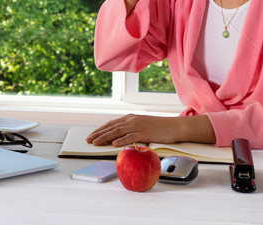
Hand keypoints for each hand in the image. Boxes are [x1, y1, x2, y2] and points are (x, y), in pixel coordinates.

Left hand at [86, 114, 215, 146]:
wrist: (174, 126)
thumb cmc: (159, 128)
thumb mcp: (142, 126)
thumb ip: (131, 129)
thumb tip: (120, 137)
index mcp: (131, 117)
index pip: (111, 123)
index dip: (100, 129)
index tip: (91, 135)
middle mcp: (132, 120)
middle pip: (111, 127)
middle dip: (98, 134)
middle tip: (88, 140)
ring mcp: (138, 126)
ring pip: (117, 132)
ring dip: (105, 137)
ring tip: (95, 143)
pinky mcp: (144, 133)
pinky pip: (130, 137)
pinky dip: (121, 140)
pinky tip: (114, 144)